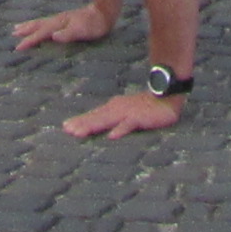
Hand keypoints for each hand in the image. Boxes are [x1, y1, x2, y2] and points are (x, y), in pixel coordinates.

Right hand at [12, 4, 112, 52]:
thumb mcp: (82, 31)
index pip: (41, 34)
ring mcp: (61, 19)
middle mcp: (57, 20)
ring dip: (30, 25)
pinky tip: (41, 27)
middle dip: (25, 30)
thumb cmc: (94, 25)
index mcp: (59, 24)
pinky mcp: (65, 20)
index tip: (18, 47)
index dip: (29, 40)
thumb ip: (67, 34)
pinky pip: (47, 23)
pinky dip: (39, 25)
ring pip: (41, 22)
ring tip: (19, 27)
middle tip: (13, 33)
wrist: (104, 12)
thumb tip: (53, 36)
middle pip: (38, 25)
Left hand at [61, 88, 184, 139]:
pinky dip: (120, 130)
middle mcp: (116, 109)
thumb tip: (101, 128)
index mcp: (113, 108)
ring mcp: (127, 113)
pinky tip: (111, 136)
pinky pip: (128, 125)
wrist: (166, 95)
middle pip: (96, 118)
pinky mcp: (139, 118)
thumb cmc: (145, 106)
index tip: (65, 127)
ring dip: (92, 126)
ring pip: (106, 121)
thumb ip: (113, 118)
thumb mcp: (126, 111)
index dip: (80, 121)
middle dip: (81, 124)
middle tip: (67, 131)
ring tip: (79, 133)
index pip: (94, 115)